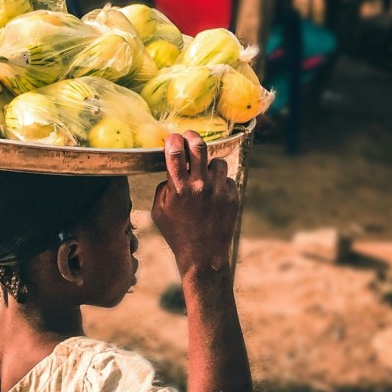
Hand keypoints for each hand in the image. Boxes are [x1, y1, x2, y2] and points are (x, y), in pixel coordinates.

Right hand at [152, 132, 239, 274]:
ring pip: (217, 162)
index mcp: (179, 188)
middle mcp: (200, 186)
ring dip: (209, 166)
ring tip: (204, 178)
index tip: (173, 137)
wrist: (203, 255)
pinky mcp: (233, 196)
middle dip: (192, 137)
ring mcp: (219, 190)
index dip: (174, 140)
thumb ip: (164, 187)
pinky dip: (220, 183)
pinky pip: (227, 179)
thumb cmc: (177, 233)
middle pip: (199, 146)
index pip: (176, 152)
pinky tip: (214, 196)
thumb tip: (172, 171)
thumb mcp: (159, 211)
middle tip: (189, 136)